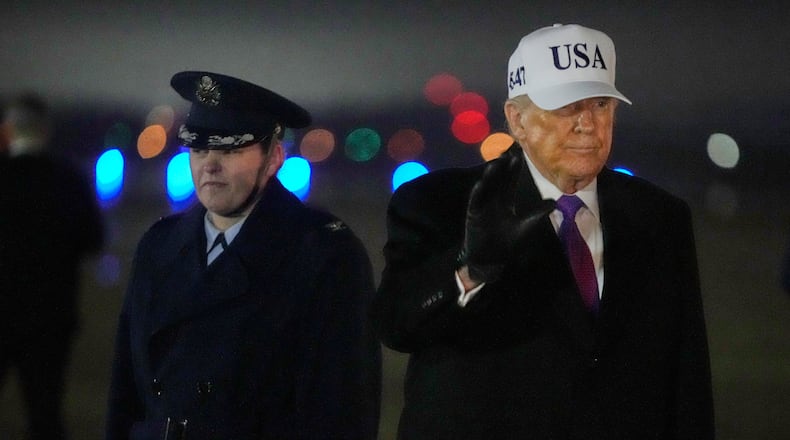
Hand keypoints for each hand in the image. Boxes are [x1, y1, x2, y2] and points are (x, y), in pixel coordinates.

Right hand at [458, 153, 554, 282]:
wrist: (490, 260)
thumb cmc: (507, 244)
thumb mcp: (525, 227)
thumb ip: (537, 214)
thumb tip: (554, 203)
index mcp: (505, 202)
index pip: (509, 182)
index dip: (513, 171)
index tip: (518, 157)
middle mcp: (493, 201)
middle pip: (498, 181)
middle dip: (502, 168)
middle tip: (508, 153)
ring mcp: (482, 207)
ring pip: (486, 188)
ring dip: (490, 177)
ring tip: (495, 164)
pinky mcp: (473, 215)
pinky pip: (476, 202)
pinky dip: (478, 193)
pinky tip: (481, 184)